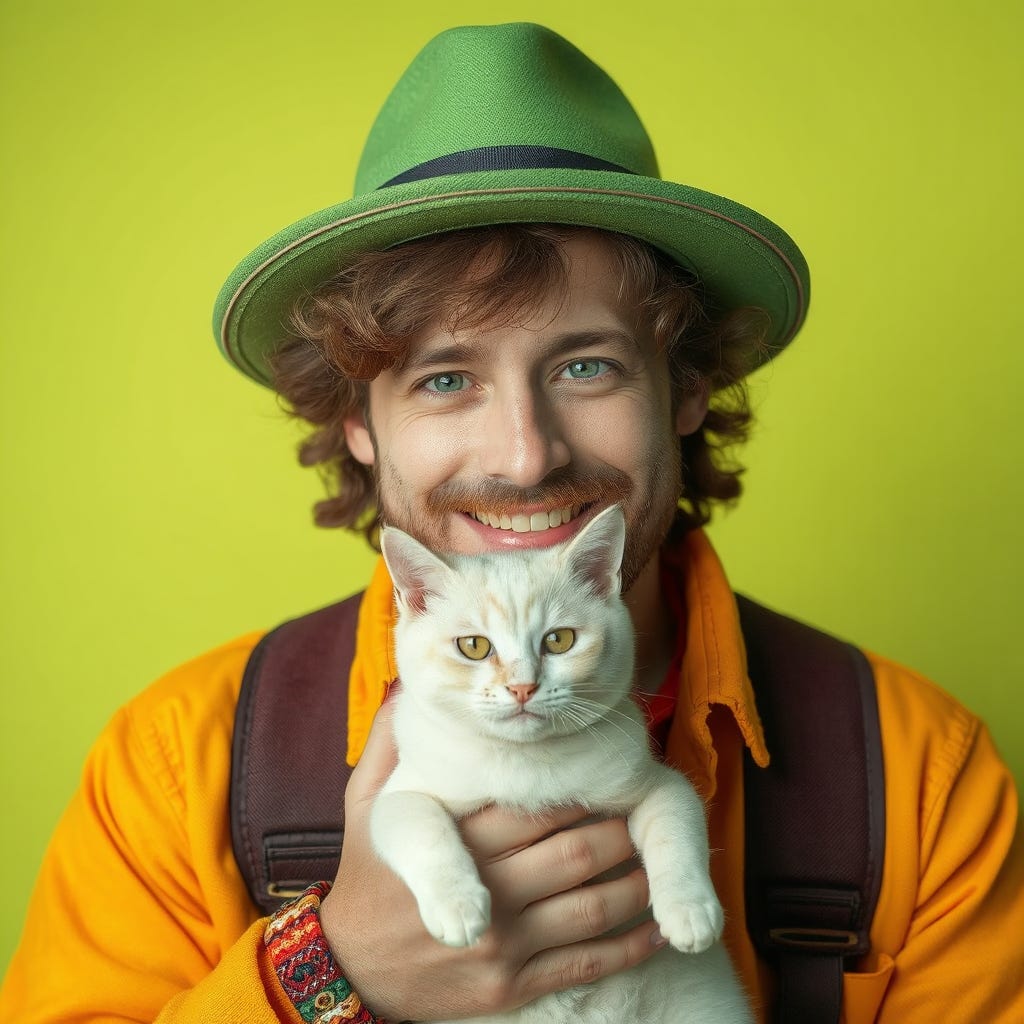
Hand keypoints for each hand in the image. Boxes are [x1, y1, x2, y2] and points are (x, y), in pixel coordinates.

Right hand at [320, 698, 665, 1021]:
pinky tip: (655, 925)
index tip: (603, 772)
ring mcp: (500, 947)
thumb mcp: (364, 805)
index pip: (532, 811)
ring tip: (656, 858)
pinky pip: (585, 964)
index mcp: (453, 845)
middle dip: (616, 828)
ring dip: (634, 882)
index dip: (578, 790)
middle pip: (572, 854)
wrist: (351, 969)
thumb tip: (402, 688)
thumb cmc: (367, 874)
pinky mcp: (511, 989)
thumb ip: (387, 747)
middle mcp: (484, 895)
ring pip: (589, 908)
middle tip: (641, 805)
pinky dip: (629, 946)